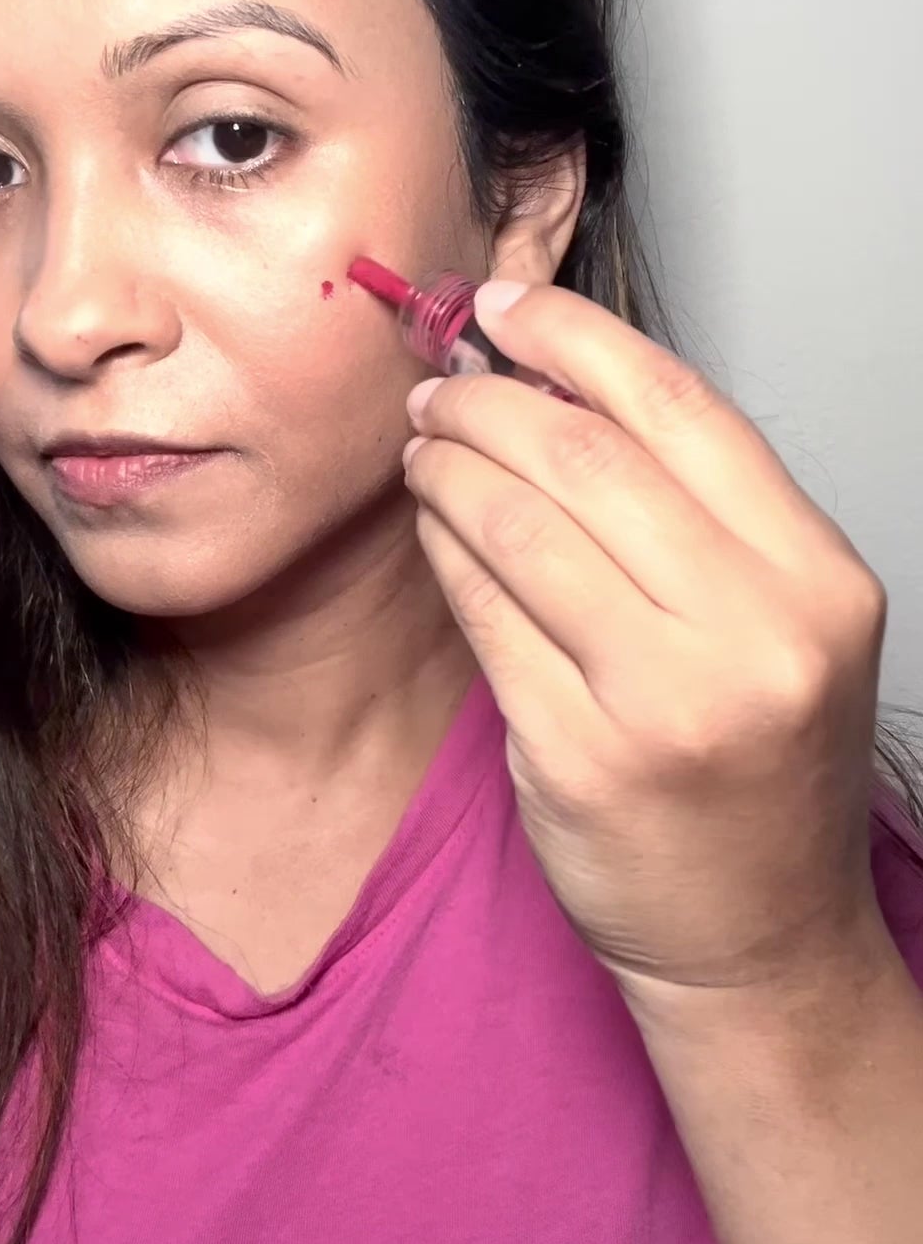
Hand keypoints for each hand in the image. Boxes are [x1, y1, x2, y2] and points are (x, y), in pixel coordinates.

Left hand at [404, 281, 888, 1008]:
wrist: (757, 933)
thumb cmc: (759, 767)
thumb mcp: (777, 623)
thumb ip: (695, 511)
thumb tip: (561, 386)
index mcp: (817, 579)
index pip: (680, 409)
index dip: (574, 340)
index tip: (504, 310)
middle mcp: (754, 634)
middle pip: (586, 457)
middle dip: (490, 401)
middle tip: (442, 386)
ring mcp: (663, 702)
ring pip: (519, 526)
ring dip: (451, 467)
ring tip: (427, 449)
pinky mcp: (576, 756)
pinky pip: (484, 613)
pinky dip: (444, 551)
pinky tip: (434, 528)